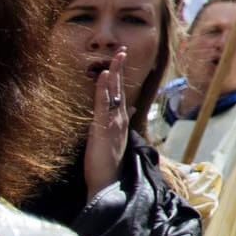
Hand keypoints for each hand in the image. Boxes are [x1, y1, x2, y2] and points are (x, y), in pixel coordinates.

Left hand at [83, 51, 128, 196]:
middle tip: (123, 51)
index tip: (120, 62)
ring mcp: (114, 122)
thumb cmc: (107, 166)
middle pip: (120, 89)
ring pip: (115, 93)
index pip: (121, 95)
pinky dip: (105, 89)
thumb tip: (130, 109)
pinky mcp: (104, 128)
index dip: (120, 78)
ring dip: (116, 73)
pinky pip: (105, 104)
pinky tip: (106, 75)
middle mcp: (119, 119)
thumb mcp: (112, 141)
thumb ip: (119, 124)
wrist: (108, 184)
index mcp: (120, 122)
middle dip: (121, 69)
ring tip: (118, 55)